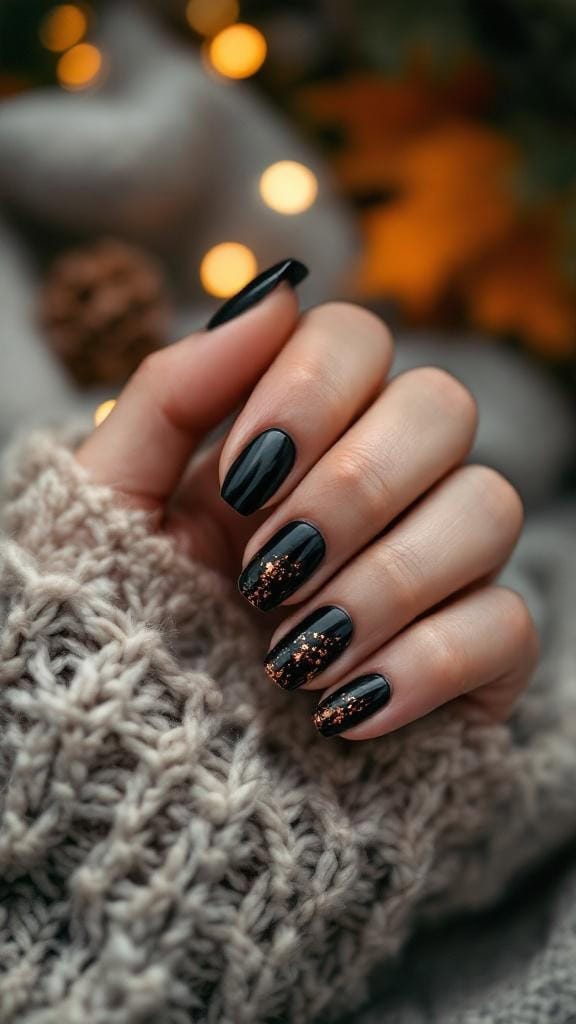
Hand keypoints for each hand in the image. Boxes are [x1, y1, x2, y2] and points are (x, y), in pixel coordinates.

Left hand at [76, 262, 538, 739]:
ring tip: (291, 656)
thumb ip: (174, 389)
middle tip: (267, 572)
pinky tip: (340, 710)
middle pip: (443, 405)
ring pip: (490, 506)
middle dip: (353, 487)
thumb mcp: (113, 505)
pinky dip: (422, 666)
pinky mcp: (476, 657)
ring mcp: (436, 567)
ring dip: (382, 583)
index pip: (358, 339)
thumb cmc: (124, 628)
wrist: (151, 777)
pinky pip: (509, 624)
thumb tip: (275, 288)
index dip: (310, 392)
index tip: (241, 480)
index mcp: (295, 438)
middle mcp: (380, 485)